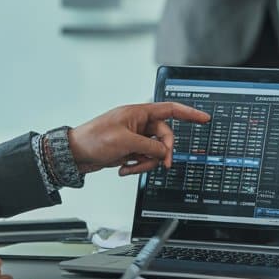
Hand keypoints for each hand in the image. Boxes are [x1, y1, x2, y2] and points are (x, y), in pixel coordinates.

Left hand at [68, 102, 210, 176]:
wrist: (75, 154)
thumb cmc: (93, 139)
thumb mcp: (126, 142)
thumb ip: (149, 146)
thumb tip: (163, 152)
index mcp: (139, 113)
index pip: (170, 110)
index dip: (189, 113)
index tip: (204, 118)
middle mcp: (138, 123)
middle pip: (164, 137)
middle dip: (161, 152)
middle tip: (160, 163)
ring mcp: (135, 137)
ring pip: (154, 151)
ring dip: (145, 163)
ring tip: (130, 167)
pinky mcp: (130, 150)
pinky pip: (143, 159)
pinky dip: (136, 166)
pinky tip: (123, 168)